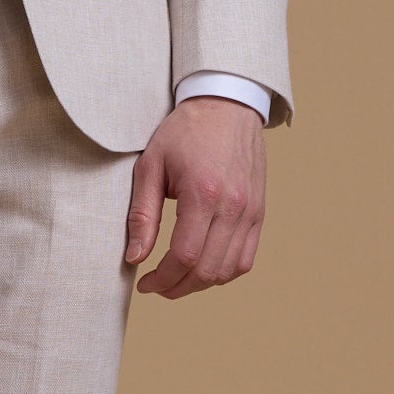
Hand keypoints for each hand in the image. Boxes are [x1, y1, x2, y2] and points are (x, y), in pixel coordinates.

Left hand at [124, 97, 266, 296]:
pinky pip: (246, 258)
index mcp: (203, 193)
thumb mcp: (151, 166)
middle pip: (207, 270)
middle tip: (156, 286)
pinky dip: (223, 271)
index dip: (162, 279)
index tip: (144, 283)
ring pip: (229, 270)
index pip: (184, 256)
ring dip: (200, 284)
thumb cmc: (184, 132)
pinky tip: (202, 267)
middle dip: (177, 287)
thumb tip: (134, 258)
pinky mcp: (259, 212)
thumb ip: (142, 215)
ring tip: (177, 280)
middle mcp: (233, 206)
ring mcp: (251, 211)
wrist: (226, 105)